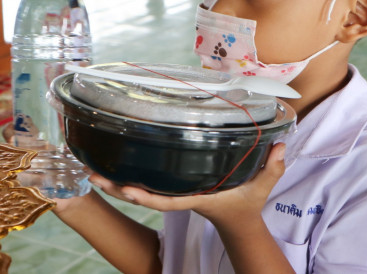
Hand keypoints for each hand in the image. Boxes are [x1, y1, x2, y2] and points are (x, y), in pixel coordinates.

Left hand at [89, 144, 285, 224]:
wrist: (238, 218)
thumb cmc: (247, 201)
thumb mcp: (262, 186)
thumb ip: (272, 168)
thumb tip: (281, 147)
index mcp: (195, 197)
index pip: (167, 200)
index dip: (146, 196)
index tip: (126, 190)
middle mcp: (177, 195)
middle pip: (141, 195)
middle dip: (115, 187)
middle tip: (89, 175)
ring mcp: (171, 192)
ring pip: (136, 189)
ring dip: (111, 182)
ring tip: (86, 169)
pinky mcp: (168, 186)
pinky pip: (141, 182)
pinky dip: (122, 176)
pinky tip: (106, 163)